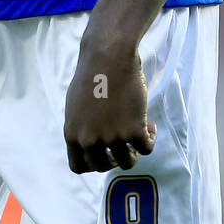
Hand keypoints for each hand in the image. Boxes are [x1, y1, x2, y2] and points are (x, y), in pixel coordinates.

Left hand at [64, 37, 156, 173]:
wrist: (109, 55)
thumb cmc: (92, 74)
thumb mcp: (75, 105)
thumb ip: (80, 127)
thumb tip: (89, 143)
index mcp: (72, 133)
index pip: (78, 167)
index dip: (93, 164)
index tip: (104, 154)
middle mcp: (89, 139)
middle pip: (104, 167)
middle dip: (115, 158)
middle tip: (124, 146)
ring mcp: (112, 137)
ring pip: (128, 162)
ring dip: (135, 153)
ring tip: (138, 135)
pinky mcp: (133, 131)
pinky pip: (146, 148)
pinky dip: (151, 139)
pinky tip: (151, 126)